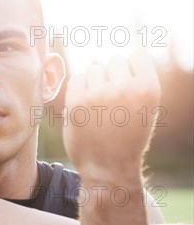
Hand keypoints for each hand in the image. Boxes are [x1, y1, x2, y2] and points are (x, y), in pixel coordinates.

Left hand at [63, 50, 160, 178]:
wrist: (108, 169)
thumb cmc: (127, 138)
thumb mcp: (144, 109)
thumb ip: (135, 82)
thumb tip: (112, 58)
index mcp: (148, 89)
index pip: (138, 56)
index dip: (132, 69)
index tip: (128, 87)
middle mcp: (124, 89)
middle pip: (115, 61)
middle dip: (113, 77)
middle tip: (112, 102)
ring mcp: (98, 95)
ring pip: (94, 68)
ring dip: (95, 82)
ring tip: (99, 105)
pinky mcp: (76, 103)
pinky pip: (77, 78)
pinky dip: (80, 88)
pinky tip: (86, 105)